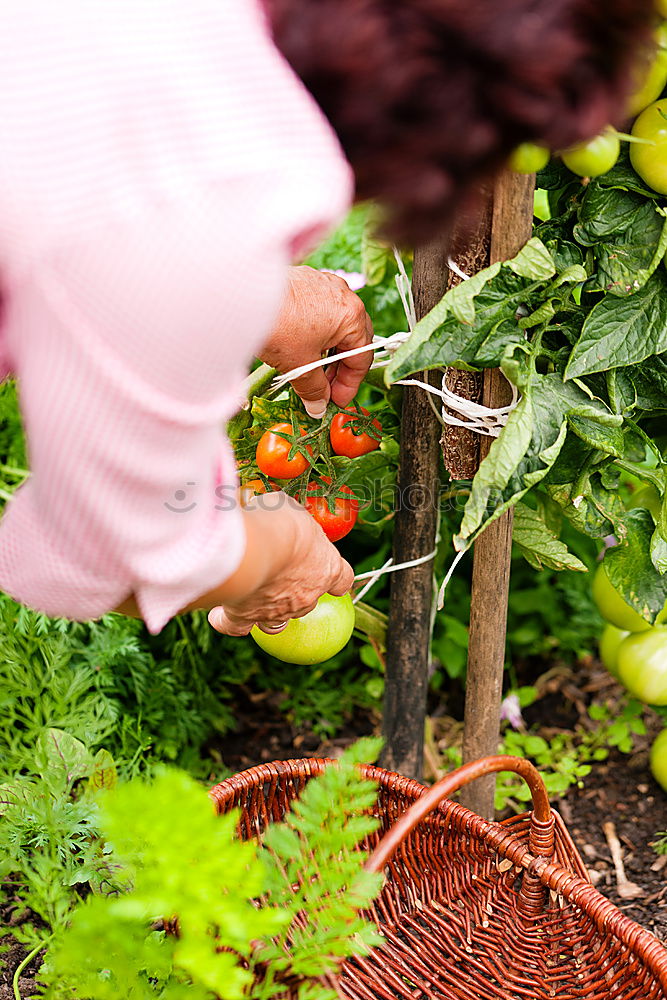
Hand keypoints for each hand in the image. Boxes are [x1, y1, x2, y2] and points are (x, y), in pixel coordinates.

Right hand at [207, 491, 353, 635]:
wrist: (251, 548)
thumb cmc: (277, 522)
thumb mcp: (290, 508)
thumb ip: (288, 517)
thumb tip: (275, 510)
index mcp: (327, 567)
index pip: (342, 579)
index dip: (337, 579)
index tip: (332, 578)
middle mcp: (306, 595)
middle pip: (308, 602)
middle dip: (294, 590)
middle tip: (278, 571)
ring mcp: (276, 611)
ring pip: (277, 622)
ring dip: (269, 612)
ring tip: (255, 598)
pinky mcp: (244, 618)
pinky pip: (236, 627)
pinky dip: (228, 620)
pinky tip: (220, 613)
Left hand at [260, 266, 372, 417]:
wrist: (242, 296)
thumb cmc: (278, 327)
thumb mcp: (300, 366)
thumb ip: (315, 390)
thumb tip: (318, 407)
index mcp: (352, 316)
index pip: (361, 358)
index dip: (349, 385)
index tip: (336, 401)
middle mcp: (343, 295)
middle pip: (352, 339)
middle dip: (339, 368)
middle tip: (324, 388)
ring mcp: (324, 284)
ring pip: (335, 324)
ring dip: (326, 350)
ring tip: (308, 369)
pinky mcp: (305, 280)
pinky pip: (318, 311)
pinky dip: (313, 332)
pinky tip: (297, 346)